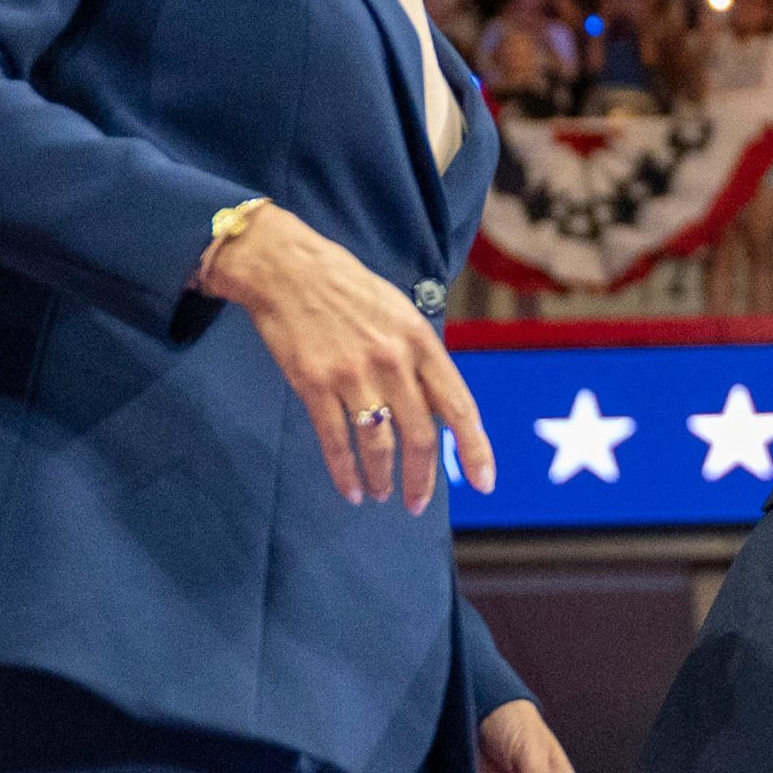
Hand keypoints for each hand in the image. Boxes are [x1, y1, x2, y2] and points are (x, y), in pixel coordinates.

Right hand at [201, 204, 494, 510]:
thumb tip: (439, 408)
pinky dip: (345, 472)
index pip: (459, 406)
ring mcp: (352, 374)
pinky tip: (350, 490)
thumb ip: (421, 358)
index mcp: (420, 341)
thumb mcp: (400, 312)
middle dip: (422, 478)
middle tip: (417, 503)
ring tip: (382, 494)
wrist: (288, 269)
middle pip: (420, 436)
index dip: (474, 449)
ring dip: (383, 479)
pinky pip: (335, 440)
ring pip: (379, 444)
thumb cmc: (349, 289)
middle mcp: (393, 360)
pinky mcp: (314, 383)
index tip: (484, 482)